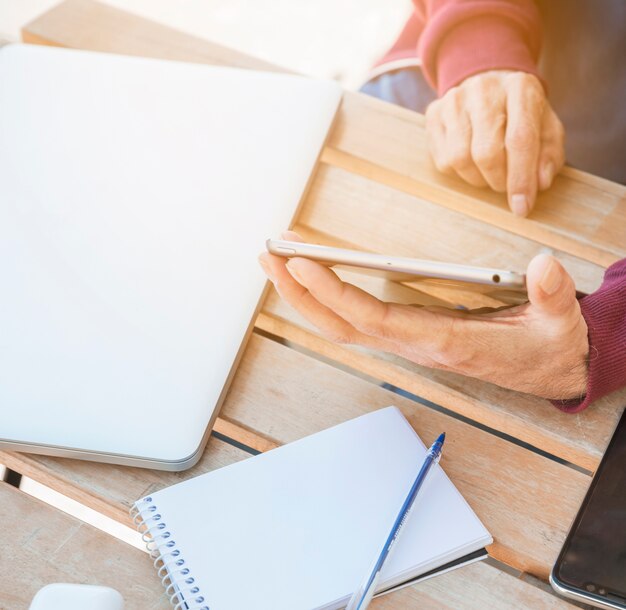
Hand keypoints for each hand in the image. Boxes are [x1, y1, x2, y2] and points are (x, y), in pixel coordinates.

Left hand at [259, 233, 588, 400]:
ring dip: (306, 295)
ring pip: (343, 323)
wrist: (548, 370)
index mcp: (443, 340)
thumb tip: (544, 264)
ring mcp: (408, 340)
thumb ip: (552, 295)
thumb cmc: (547, 347)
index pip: (375, 317)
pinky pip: (356, 320)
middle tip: (268, 254)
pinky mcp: (410, 334)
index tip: (301, 262)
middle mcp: (415, 343)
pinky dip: (327, 299)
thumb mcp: (559, 323)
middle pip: (342, 323)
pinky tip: (311, 278)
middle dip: (300, 292)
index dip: (335, 292)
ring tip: (277, 260)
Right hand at [425, 70, 564, 216]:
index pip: (520, 139)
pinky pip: (442, 160)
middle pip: (487, 152)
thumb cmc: (521, 114)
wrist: (488, 84)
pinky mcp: (433, 114)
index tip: (522, 207)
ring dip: (477, 179)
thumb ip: (549, 155)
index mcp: (521, 88)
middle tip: (504, 185)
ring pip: (460, 159)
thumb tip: (540, 183)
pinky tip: (470, 162)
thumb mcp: (546, 129)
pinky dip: (459, 172)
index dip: (521, 179)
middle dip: (498, 181)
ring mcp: (454, 101)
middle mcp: (484, 89)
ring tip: (488, 173)